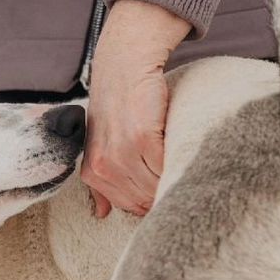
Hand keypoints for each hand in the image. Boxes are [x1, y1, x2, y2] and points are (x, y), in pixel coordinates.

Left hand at [81, 0, 189, 217]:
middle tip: (181, 182)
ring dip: (173, 179)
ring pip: (157, 185)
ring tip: (185, 167)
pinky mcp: (142, 137)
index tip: (166, 194)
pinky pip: (166, 166)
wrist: (123, 64)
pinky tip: (183, 152)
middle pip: (145, 200)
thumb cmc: (118, 106)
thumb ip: (101, 183)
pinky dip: (177, 162)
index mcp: (94, 173)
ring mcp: (122, 153)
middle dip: (164, 194)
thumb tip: (102, 215)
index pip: (130, 206)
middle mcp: (105, 167)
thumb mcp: (101, 146)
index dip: (151, 203)